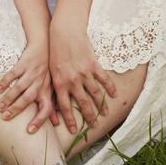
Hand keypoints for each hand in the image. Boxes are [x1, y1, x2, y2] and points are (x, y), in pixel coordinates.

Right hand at [0, 41, 54, 134]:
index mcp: (47, 91)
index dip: (39, 120)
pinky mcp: (23, 63)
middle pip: (28, 98)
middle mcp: (40, 82)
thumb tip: (55, 124)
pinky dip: (4, 82)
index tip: (29, 131)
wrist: (44, 46)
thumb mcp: (52, 87)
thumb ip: (52, 105)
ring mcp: (31, 73)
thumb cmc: (48, 71)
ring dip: (8, 98)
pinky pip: (12, 74)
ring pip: (19, 88)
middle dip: (16, 109)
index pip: (46, 109)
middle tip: (5, 117)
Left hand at [49, 16, 116, 134]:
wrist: (64, 33)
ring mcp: (84, 73)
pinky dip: (110, 88)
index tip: (74, 131)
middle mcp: (73, 81)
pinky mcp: (93, 64)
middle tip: (95, 126)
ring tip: (106, 114)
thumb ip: (55, 87)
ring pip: (95, 94)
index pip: (65, 107)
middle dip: (90, 117)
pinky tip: (114, 95)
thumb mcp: (51, 71)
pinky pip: (104, 79)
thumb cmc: (55, 52)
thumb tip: (54, 104)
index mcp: (60, 84)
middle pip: (83, 104)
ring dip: (102, 105)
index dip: (70, 121)